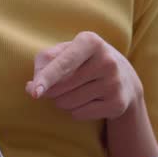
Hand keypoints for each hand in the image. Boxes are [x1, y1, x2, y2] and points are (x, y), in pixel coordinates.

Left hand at [27, 31, 141, 120]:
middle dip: (51, 91)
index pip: (63, 63)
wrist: (125, 79)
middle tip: (58, 86)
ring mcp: (114, 84)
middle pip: (62, 87)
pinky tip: (88, 101)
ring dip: (63, 101)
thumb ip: (44, 62)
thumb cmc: (85, 62)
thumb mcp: (67, 51)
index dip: (47, 78)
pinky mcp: (117, 104)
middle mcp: (106, 61)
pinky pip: (80, 114)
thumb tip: (31, 88)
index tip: (35, 92)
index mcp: (91, 42)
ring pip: (69, 102)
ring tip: (76, 91)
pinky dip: (76, 111)